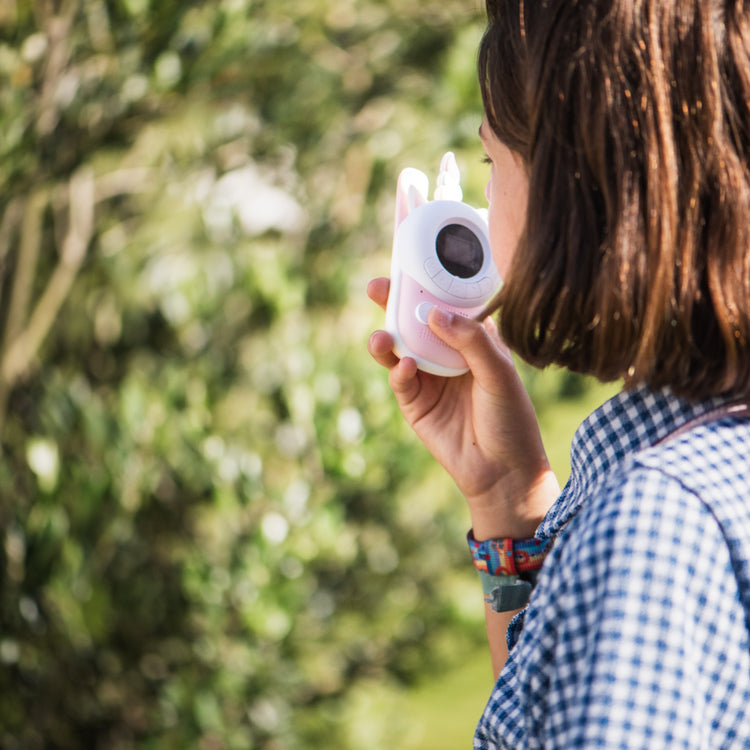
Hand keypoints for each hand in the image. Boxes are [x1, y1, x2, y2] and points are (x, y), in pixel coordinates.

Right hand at [367, 277, 557, 538]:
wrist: (502, 471)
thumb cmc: (510, 418)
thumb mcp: (499, 373)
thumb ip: (471, 341)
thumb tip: (434, 313)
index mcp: (474, 339)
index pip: (448, 304)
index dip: (430, 283)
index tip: (411, 263)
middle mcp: (448, 353)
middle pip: (416, 321)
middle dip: (395, 302)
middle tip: (376, 287)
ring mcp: (429, 376)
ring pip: (400, 347)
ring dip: (387, 337)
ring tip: (381, 335)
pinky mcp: (414, 402)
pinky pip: (401, 379)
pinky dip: (399, 371)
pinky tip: (407, 368)